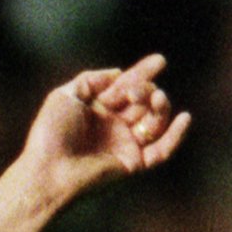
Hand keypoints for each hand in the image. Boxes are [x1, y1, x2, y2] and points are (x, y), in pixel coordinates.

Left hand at [16, 54, 190, 207]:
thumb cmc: (50, 135)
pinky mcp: (133, 164)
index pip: (126, 88)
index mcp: (97, 111)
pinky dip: (176, 135)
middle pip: (142, 102)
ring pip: (155, 122)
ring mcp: (125, 145)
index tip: (159, 61)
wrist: (48, 171)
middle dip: (144, 91)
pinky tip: (184, 117)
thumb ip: (90, 80)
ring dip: (160, 108)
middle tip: (135, 92)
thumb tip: (118, 73)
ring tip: (156, 98)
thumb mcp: (65, 97)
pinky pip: (162, 151)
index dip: (142, 74)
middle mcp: (113, 127)